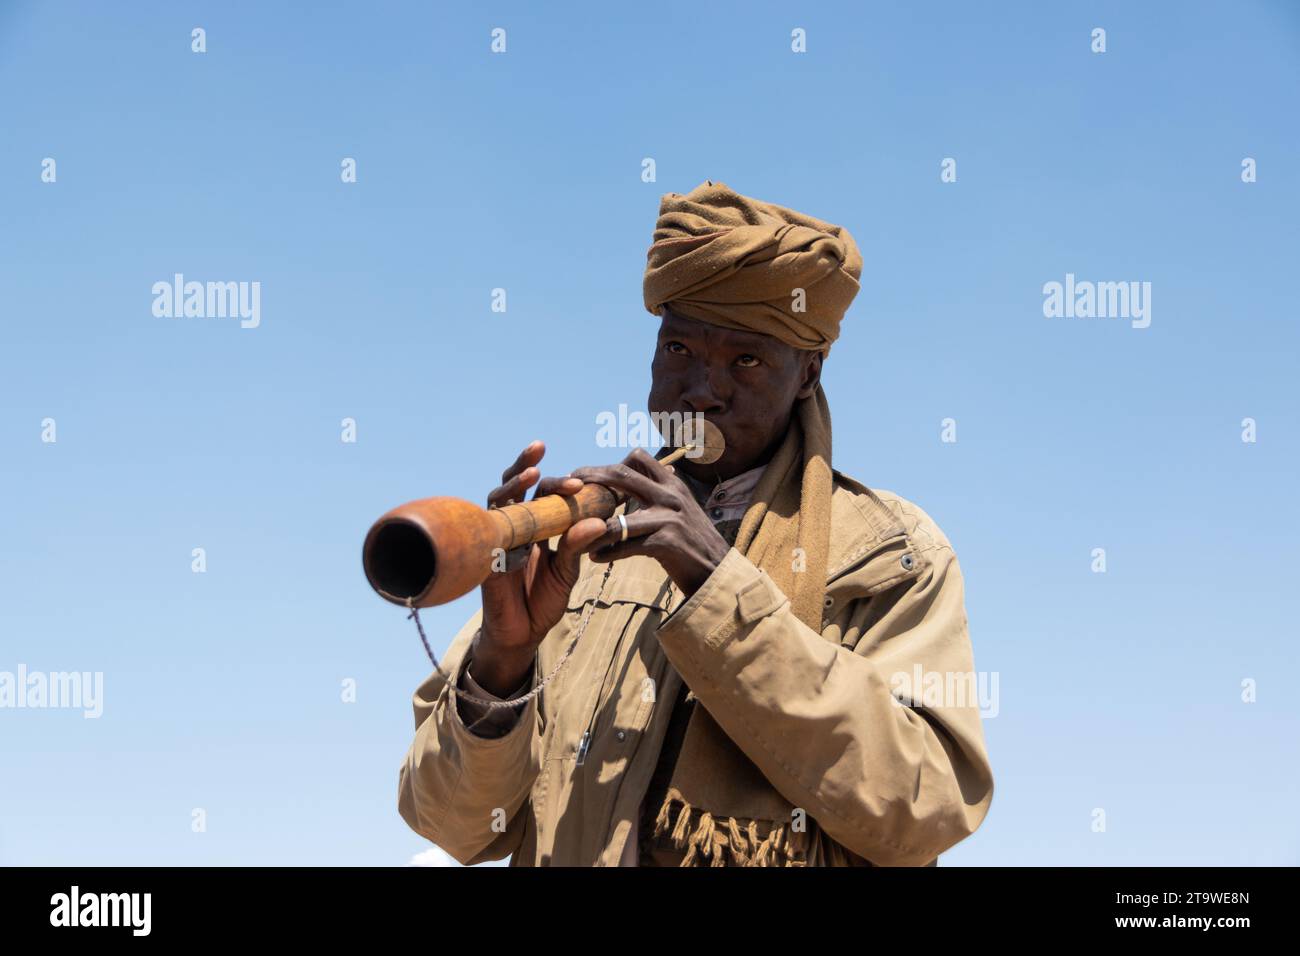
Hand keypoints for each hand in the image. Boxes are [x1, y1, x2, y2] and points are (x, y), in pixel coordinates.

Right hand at [473, 441, 607, 694]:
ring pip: (495, 503)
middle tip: (542, 454)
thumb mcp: (567, 571)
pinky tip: (521, 536)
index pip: (541, 491)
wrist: (522, 634)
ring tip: (530, 473)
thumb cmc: (543, 599)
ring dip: (511, 487)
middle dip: (525, 466)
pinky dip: (505, 534)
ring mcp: (496, 542)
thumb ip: (578, 546)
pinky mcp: (484, 563)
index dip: (557, 481)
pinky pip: (490, 543)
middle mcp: (513, 527)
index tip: (580, 479)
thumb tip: (599, 521)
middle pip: (513, 487)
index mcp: (535, 525)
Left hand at [570, 448, 730, 596]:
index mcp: (672, 484)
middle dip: (591, 479)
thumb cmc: (693, 543)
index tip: (585, 475)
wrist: (719, 572)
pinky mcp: (667, 543)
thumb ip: (660, 494)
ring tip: (573, 532)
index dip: (608, 464)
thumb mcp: (680, 509)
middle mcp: (671, 495)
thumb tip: (642, 480)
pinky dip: (608, 552)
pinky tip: (594, 556)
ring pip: (618, 517)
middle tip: (568, 490)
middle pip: (622, 476)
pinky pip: (627, 545)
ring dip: (592, 526)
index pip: (637, 458)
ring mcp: (669, 518)